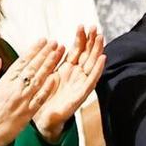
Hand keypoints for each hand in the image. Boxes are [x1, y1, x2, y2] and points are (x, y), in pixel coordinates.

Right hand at [0, 39, 65, 145]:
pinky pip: (40, 98)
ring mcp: (23, 100)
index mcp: (4, 82)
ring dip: (50, 65)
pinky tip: (56, 77)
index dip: (34, 50)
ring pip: (39, 79)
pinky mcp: (28, 112)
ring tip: (58, 54)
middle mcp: (15, 88)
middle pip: (33, 67)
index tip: (43, 40)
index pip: (22, 61)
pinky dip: (48, 88)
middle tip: (55, 42)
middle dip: (45, 53)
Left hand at [33, 25, 106, 142]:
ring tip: (101, 37)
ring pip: (91, 64)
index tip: (81, 26)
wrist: (42, 119)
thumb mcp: (46, 74)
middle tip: (94, 27)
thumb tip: (56, 43)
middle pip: (86, 54)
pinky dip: (97, 69)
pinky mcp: (81, 94)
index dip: (80, 38)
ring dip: (97, 50)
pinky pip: (91, 80)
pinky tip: (103, 58)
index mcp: (67, 69)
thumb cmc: (44, 97)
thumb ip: (52, 60)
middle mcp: (76, 75)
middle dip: (91, 41)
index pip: (76, 50)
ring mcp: (80, 84)